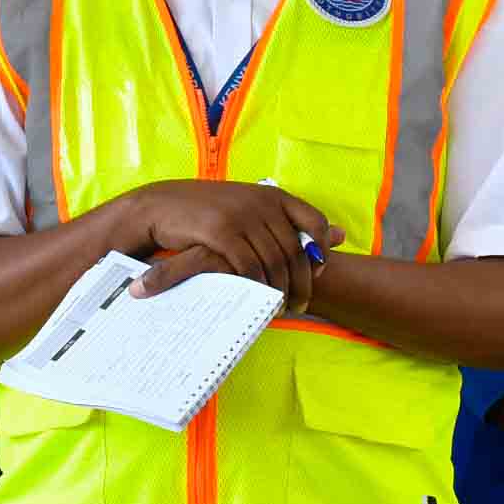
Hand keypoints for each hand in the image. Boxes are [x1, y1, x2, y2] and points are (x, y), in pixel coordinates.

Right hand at [122, 180, 340, 312]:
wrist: (161, 205)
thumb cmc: (209, 211)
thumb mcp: (253, 209)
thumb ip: (293, 222)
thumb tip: (342, 235)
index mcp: (273, 194)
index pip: (314, 221)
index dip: (321, 250)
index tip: (318, 272)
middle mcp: (261, 201)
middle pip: (296, 249)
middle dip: (302, 282)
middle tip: (301, 305)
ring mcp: (241, 215)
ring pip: (275, 261)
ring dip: (280, 289)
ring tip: (280, 308)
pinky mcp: (221, 231)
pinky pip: (248, 265)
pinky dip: (257, 286)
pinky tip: (257, 299)